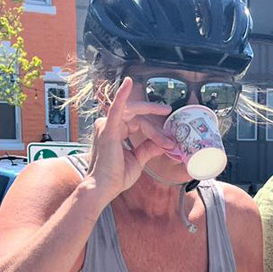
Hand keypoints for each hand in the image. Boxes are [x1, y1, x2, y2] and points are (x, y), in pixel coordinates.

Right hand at [85, 76, 181, 206]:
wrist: (103, 188)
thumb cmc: (115, 177)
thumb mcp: (137, 160)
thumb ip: (148, 149)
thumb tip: (163, 143)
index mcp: (114, 131)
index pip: (138, 123)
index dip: (156, 132)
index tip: (169, 143)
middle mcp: (108, 125)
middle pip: (137, 116)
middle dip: (154, 118)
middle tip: (168, 111)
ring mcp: (107, 126)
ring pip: (135, 116)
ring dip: (151, 124)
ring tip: (165, 125)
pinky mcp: (108, 129)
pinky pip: (116, 108)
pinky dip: (122, 95)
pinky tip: (128, 83)